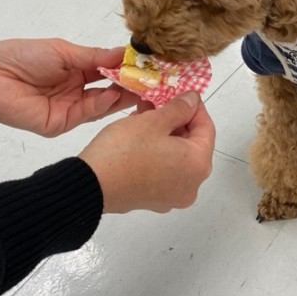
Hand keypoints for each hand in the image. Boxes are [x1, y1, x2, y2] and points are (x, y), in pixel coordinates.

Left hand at [0, 39, 140, 136]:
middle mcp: (77, 91)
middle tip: (155, 80)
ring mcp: (71, 109)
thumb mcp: (63, 51)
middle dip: (132, 84)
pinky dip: (103, 105)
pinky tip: (116, 94)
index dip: (128, 67)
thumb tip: (125, 53)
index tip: (150, 64)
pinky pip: (87, 114)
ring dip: (123, 95)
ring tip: (143, 86)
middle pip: (111, 89)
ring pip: (104, 104)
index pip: (109, 70)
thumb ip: (95, 56)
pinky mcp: (61, 124)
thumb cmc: (23, 57)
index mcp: (77, 70)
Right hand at [79, 91, 215, 213]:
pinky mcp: (154, 201)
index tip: (181, 94)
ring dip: (165, 136)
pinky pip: (163, 172)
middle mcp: (192, 186)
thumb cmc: (125, 151)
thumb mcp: (153, 121)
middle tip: (158, 103)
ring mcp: (173, 197)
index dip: (194, 107)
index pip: (207, 128)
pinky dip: (157, 154)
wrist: (90, 186)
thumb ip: (179, 108)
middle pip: (192, 145)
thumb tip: (193, 100)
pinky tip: (139, 139)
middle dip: (176, 121)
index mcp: (198, 165)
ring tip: (145, 117)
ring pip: (176, 158)